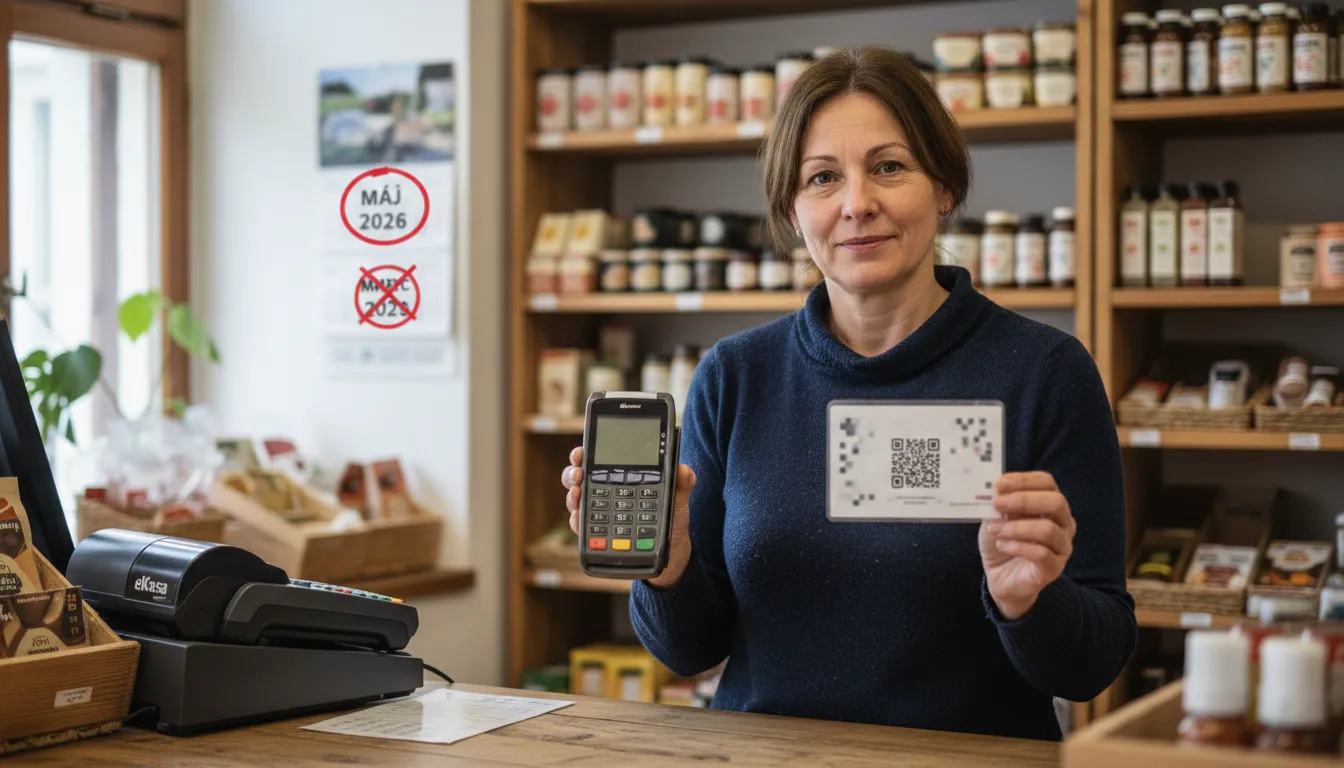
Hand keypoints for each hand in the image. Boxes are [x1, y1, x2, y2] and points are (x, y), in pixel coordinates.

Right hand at [561, 446, 695, 588]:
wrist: (671, 549)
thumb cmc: (672, 517)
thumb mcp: (679, 497)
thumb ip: (682, 482)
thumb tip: (684, 470)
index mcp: (622, 476)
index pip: (598, 459)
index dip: (584, 454)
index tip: (581, 453)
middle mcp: (605, 492)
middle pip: (578, 477)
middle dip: (572, 472)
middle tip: (578, 474)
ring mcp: (599, 512)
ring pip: (576, 499)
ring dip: (572, 496)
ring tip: (578, 495)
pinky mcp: (598, 534)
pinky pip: (581, 526)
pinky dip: (577, 521)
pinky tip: (580, 518)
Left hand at [978, 471, 1075, 620]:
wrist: (1001, 577)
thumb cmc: (1003, 542)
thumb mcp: (995, 517)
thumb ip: (997, 503)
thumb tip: (993, 487)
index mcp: (1049, 504)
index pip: (1046, 482)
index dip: (1024, 480)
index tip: (999, 483)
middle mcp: (1063, 523)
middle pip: (1056, 502)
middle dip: (1023, 500)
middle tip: (997, 504)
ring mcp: (1062, 547)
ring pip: (1048, 530)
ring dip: (1016, 527)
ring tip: (995, 530)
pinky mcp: (1054, 568)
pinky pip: (1042, 554)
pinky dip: (1018, 547)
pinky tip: (1002, 545)